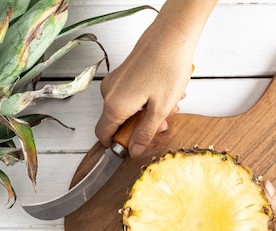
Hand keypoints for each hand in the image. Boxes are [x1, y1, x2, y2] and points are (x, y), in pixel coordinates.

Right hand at [95, 0, 216, 156]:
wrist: (172, 35)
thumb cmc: (168, 67)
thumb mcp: (160, 108)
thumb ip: (145, 132)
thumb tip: (134, 150)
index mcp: (114, 106)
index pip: (103, 135)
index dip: (118, 144)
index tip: (136, 145)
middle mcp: (109, 93)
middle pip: (118, 123)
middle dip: (140, 127)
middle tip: (163, 124)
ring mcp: (115, 82)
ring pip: (126, 109)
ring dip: (146, 113)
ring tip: (169, 104)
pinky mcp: (123, 74)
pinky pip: (129, 96)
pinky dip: (145, 100)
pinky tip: (163, 94)